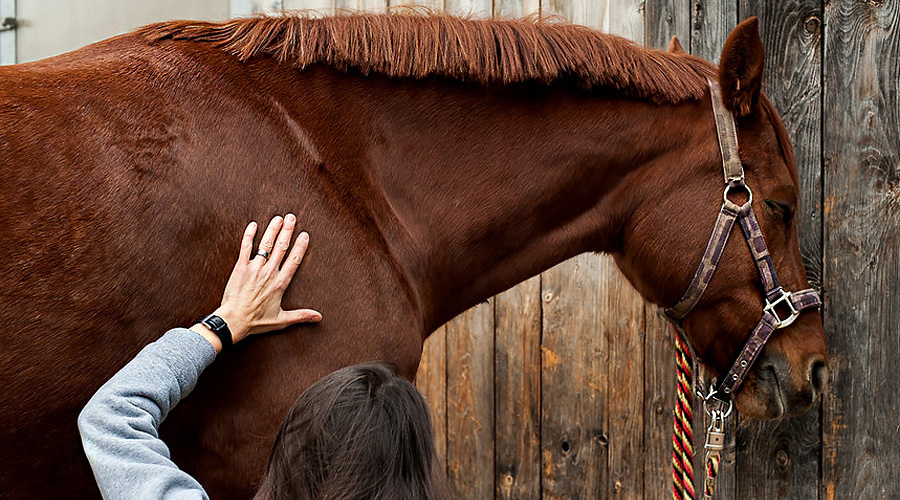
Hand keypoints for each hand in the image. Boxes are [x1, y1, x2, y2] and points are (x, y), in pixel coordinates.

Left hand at [192, 214, 322, 352]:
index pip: (294, 260)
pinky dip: (249, 235)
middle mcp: (269, 273)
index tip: (305, 235)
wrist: (234, 321)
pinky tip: (253, 225)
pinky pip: (245, 248)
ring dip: (272, 230)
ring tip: (278, 218)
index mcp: (280, 283)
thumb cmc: (256, 322)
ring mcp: (254, 269)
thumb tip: (319, 317)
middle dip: (287, 231)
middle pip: (281, 248)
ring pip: (266, 245)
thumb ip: (301, 315)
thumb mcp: (281, 320)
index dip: (300, 246)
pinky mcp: (240, 268)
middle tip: (292, 218)